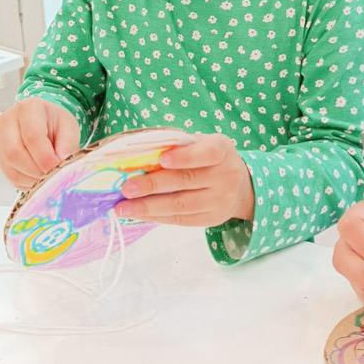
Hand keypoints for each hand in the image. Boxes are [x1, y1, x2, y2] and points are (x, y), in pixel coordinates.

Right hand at [0, 97, 80, 188]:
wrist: (44, 122)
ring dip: (32, 178)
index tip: (58, 168)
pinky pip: (10, 176)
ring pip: (10, 167)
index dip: (45, 157)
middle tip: (53, 176)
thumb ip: (68, 145)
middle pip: (15, 152)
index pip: (32, 136)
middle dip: (36, 170)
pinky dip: (27, 182)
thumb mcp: (69, 127)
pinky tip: (39, 178)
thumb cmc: (55, 123)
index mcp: (28, 108)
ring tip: (48, 177)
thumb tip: (62, 163)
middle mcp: (7, 121)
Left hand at [114, 133, 253, 226]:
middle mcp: (225, 175)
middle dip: (152, 185)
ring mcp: (220, 200)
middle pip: (186, 181)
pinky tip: (138, 214)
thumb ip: (179, 146)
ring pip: (180, 205)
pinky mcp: (211, 219)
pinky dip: (156, 216)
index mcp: (222, 150)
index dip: (185, 156)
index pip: (207, 153)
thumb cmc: (210, 158)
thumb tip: (139, 155)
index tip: (162, 159)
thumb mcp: (202, 143)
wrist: (240, 186)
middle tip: (126, 188)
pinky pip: (180, 220)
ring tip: (123, 208)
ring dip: (148, 207)